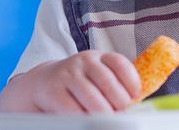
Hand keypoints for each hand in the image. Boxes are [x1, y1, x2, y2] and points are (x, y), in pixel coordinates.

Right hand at [25, 51, 140, 112]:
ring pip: (92, 98)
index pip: (119, 63)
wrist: (43, 82)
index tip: (135, 96)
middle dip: (119, 102)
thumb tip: (134, 104)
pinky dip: (83, 118)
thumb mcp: (96, 77)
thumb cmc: (78, 84)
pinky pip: (73, 109)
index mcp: (99, 57)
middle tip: (121, 113)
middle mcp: (84, 61)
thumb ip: (113, 85)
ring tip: (107, 120)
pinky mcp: (54, 90)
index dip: (131, 80)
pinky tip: (87, 120)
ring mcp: (68, 74)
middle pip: (108, 82)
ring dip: (103, 113)